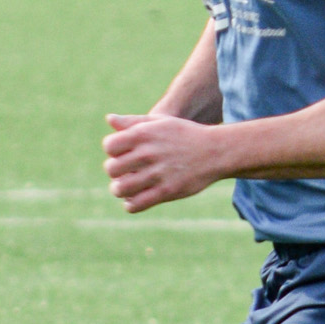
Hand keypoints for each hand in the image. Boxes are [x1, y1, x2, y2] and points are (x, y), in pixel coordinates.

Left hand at [103, 111, 225, 213]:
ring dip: (119, 190)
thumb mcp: (160, 122)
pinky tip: (135, 198)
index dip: (113, 151)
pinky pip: (135, 204)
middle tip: (123, 173)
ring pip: (120, 189)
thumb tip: (109, 119)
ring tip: (125, 187)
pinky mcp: (166, 191)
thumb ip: (133, 122)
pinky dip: (130, 204)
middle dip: (114, 172)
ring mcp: (157, 173)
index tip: (122, 154)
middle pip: (111, 168)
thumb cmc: (184, 135)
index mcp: (143, 134)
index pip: (109, 146)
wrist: (215, 151)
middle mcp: (148, 153)